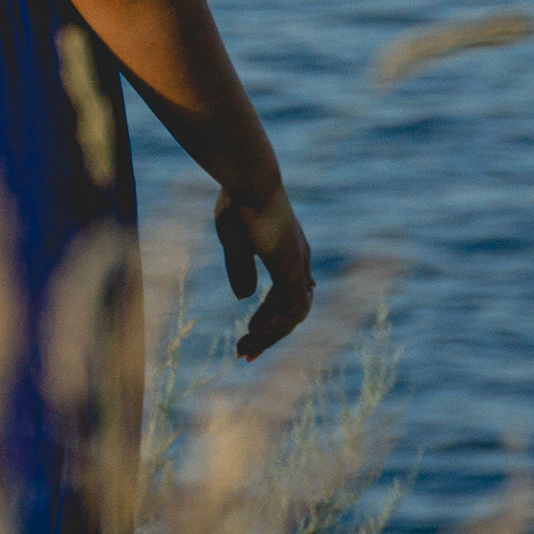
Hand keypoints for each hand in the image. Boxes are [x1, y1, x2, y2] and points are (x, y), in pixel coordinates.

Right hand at [215, 182, 312, 359]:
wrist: (248, 182)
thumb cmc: (238, 203)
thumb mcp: (235, 242)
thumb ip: (241, 269)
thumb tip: (245, 297)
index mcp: (288, 253)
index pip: (286, 296)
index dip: (268, 318)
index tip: (248, 332)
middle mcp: (298, 261)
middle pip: (291, 310)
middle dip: (269, 334)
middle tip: (245, 351)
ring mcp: (298, 266)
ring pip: (293, 315)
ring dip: (270, 336)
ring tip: (245, 349)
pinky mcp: (293, 270)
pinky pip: (291, 311)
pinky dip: (274, 327)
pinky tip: (254, 335)